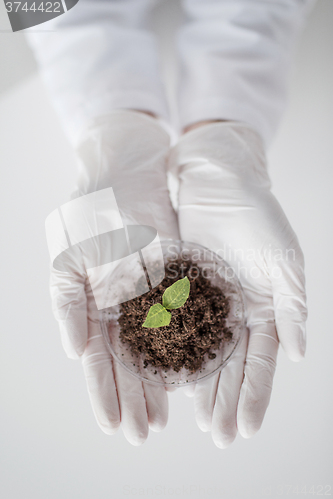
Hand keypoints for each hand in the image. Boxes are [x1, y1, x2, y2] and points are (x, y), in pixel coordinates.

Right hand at [49, 110, 178, 444]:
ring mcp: (146, 294)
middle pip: (125, 361)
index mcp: (86, 301)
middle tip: (143, 435)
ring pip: (153, 347)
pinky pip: (179, 319)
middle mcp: (117, 304)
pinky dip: (184, 346)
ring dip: (157, 382)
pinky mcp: (173, 279)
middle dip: (132, 397)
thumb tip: (76, 349)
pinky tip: (190, 372)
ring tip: (164, 419)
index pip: (95, 355)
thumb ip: (69, 300)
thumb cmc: (90, 206)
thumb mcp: (70, 252)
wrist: (127, 168)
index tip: (113, 424)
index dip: (103, 390)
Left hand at [169, 122, 306, 447]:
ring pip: (204, 351)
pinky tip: (169, 377)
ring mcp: (207, 301)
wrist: (218, 180)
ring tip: (198, 419)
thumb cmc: (258, 214)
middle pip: (232, 364)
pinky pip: (176, 326)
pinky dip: (173, 352)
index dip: (256, 394)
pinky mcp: (179, 287)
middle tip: (220, 436)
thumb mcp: (283, 258)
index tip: (247, 428)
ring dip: (202, 386)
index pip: (262, 360)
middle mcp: (236, 310)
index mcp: (264, 307)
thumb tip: (300, 354)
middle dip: (228, 399)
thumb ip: (292, 305)